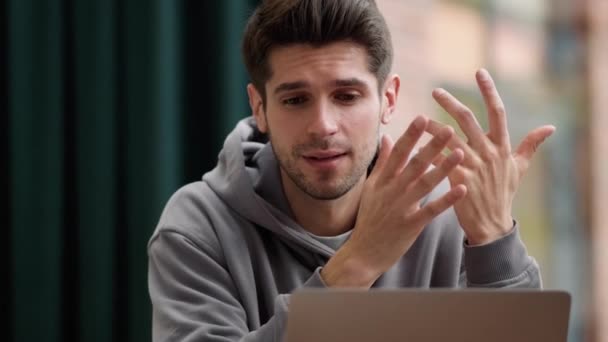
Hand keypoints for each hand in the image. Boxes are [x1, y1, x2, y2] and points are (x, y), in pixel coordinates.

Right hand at [322, 116, 466, 287]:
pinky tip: (461, 189)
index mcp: (382, 181)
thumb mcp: (371, 188)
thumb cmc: (369, 219)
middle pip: (414, 164)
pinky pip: (431, 210)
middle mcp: (392, 191)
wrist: (363, 252)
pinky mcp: (411, 225)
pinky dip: (446, 199)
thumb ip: (382, 163)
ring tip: (460, 152)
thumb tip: (388, 138)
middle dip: (432, 145)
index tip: (422, 118)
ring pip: (425, 184)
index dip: (411, 135)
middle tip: (448, 128)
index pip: (398, 153)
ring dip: (443, 167)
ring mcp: (401, 208)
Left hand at [427, 69, 554, 244]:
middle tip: (435, 91)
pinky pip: (441, 162)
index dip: (489, 90)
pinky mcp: (459, 181)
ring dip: (432, 127)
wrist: (492, 225)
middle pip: (468, 120)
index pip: (497, 112)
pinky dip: (428, 153)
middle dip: (451, 103)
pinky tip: (413, 146)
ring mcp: (474, 167)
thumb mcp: (519, 168)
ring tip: (418, 118)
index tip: (479, 72)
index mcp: (502, 147)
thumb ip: (531, 146)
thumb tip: (550, 127)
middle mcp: (488, 153)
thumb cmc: (503, 194)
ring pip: (449, 139)